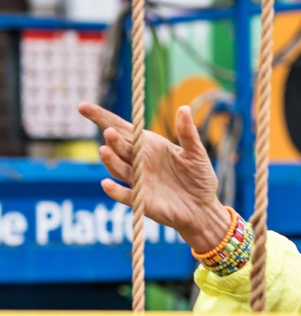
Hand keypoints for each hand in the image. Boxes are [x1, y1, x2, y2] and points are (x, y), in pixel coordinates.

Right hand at [78, 102, 229, 252]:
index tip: (82, 107)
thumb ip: (188, 134)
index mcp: (148, 145)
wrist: (203, 208)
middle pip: (118, 147)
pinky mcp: (141, 200)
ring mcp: (137, 180)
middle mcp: (138, 161)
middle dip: (112, 140)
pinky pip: (125, 195)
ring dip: (111, 161)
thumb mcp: (196, 154)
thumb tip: (183, 108)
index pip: (121, 128)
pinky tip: (107, 184)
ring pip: (118, 168)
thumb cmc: (199, 178)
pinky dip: (115, 191)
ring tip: (105, 150)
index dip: (101, 117)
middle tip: (110, 132)